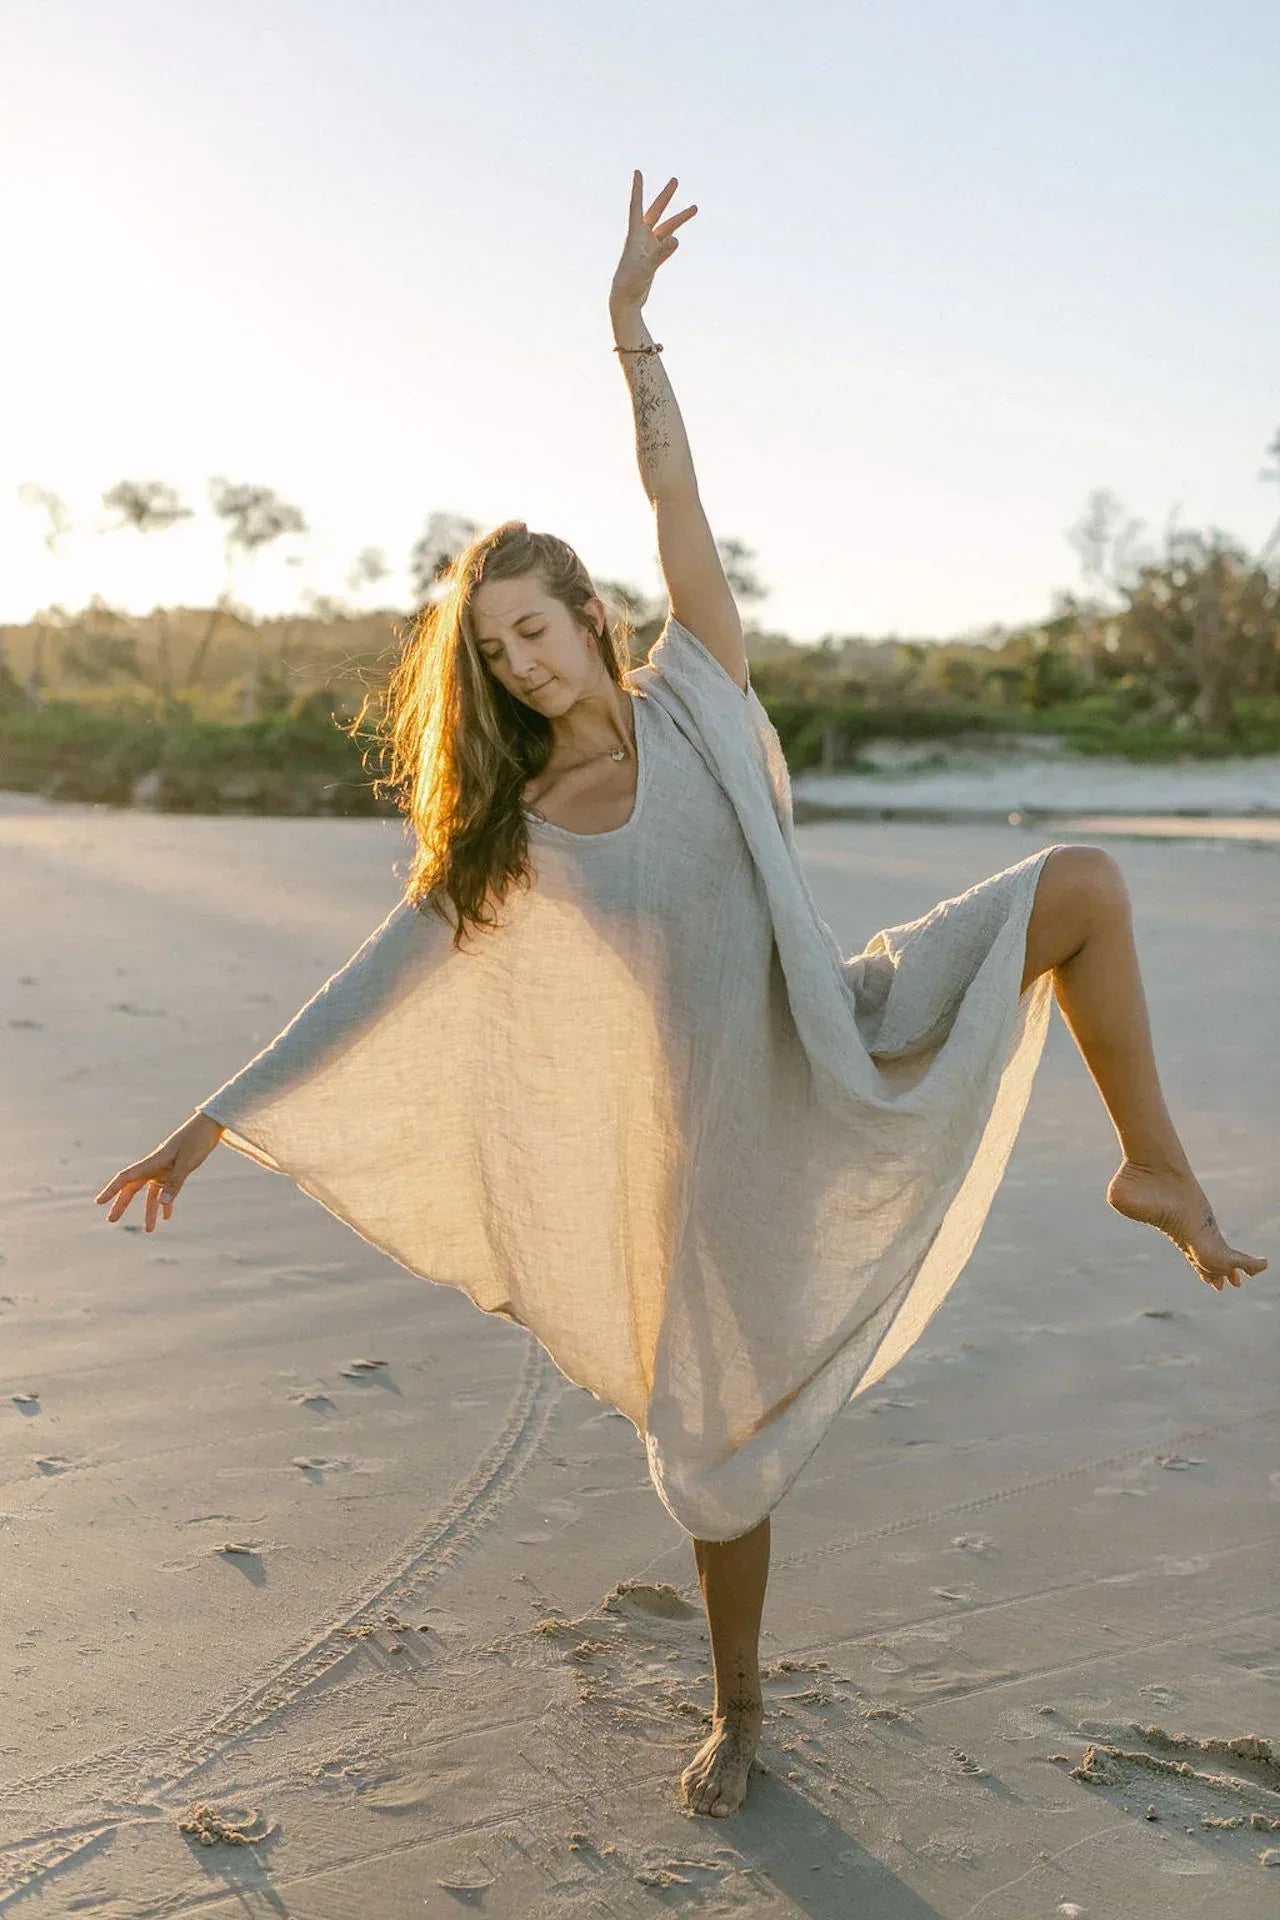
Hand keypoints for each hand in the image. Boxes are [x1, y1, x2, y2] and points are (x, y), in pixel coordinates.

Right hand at [94, 1111, 224, 1231]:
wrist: (208, 1127)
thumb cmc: (196, 1141)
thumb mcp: (187, 1162)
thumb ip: (175, 1183)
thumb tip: (162, 1204)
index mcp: (152, 1162)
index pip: (126, 1178)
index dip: (111, 1190)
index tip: (99, 1202)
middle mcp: (154, 1167)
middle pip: (132, 1188)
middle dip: (122, 1204)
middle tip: (111, 1220)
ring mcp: (163, 1170)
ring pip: (150, 1194)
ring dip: (148, 1211)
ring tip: (149, 1230)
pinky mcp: (174, 1171)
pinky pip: (166, 1190)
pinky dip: (166, 1203)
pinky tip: (167, 1217)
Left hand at [610, 170, 697, 311]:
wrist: (625, 301)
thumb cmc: (630, 284)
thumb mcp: (647, 267)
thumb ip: (662, 252)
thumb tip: (677, 239)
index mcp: (635, 235)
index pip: (637, 206)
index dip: (638, 189)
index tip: (637, 172)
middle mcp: (641, 238)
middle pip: (655, 212)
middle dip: (666, 196)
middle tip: (675, 180)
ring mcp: (647, 248)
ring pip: (665, 228)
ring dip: (679, 218)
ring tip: (695, 208)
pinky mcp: (652, 259)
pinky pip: (665, 244)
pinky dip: (673, 238)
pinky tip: (679, 234)